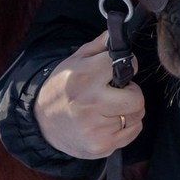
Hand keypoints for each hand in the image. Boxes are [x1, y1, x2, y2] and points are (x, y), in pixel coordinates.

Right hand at [35, 33, 145, 158]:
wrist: (42, 123)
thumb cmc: (62, 88)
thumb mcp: (75, 61)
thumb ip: (99, 46)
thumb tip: (118, 32)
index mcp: (84, 77)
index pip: (125, 65)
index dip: (127, 65)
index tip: (121, 69)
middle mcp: (90, 103)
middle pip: (137, 98)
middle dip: (132, 93)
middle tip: (118, 92)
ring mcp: (96, 128)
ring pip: (137, 116)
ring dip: (129, 110)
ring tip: (110, 108)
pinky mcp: (102, 146)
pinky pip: (133, 132)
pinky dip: (126, 126)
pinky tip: (109, 121)